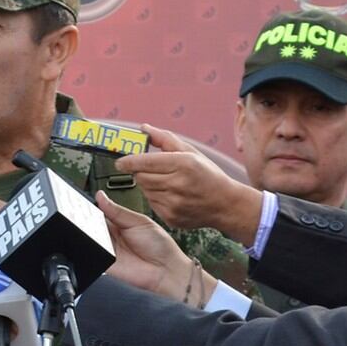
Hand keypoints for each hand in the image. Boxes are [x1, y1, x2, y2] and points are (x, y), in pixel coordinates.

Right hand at [96, 191, 194, 299]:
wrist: (167, 270)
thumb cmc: (159, 246)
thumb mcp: (139, 221)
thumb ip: (117, 211)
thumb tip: (100, 196)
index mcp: (118, 223)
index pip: (99, 213)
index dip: (92, 207)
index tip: (85, 202)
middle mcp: (111, 237)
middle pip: (91, 225)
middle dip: (88, 219)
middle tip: (88, 215)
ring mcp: (107, 250)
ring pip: (90, 238)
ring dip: (89, 233)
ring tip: (95, 228)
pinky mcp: (105, 264)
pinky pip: (93, 254)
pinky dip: (92, 248)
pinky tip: (98, 242)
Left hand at [116, 124, 261, 244]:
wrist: (226, 204)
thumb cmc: (208, 175)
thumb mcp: (190, 152)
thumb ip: (164, 139)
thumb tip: (144, 128)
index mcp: (183, 164)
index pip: (145, 162)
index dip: (128, 161)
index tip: (120, 161)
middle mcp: (178, 185)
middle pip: (141, 177)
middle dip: (139, 171)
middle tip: (147, 168)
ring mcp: (174, 204)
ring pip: (145, 190)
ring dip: (148, 184)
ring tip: (165, 181)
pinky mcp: (171, 217)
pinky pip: (152, 204)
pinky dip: (156, 197)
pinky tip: (170, 194)